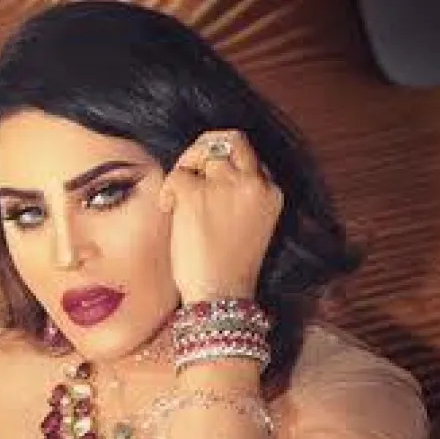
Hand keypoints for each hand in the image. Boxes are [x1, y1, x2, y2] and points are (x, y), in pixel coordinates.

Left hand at [159, 129, 282, 304]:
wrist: (220, 298)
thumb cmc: (229, 275)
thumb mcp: (250, 231)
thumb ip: (241, 202)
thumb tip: (210, 181)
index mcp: (272, 194)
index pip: (251, 160)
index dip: (228, 166)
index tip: (211, 182)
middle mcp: (254, 183)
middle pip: (233, 140)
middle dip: (209, 146)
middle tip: (190, 165)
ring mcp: (226, 185)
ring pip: (205, 150)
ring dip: (187, 165)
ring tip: (177, 194)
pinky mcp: (197, 193)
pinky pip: (178, 174)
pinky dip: (168, 189)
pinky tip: (167, 209)